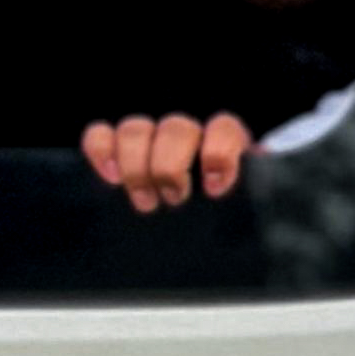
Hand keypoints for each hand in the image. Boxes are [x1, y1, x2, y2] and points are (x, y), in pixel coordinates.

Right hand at [81, 112, 252, 211]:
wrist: (193, 227)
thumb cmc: (222, 215)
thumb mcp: (240, 208)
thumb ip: (247, 198)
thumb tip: (254, 189)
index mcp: (225, 141)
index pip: (222, 128)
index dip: (217, 154)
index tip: (214, 188)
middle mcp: (187, 133)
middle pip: (175, 130)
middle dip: (170, 167)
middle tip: (174, 198)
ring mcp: (150, 136)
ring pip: (136, 130)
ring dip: (136, 167)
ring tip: (146, 202)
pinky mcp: (116, 147)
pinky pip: (100, 135)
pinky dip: (100, 151)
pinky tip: (111, 178)